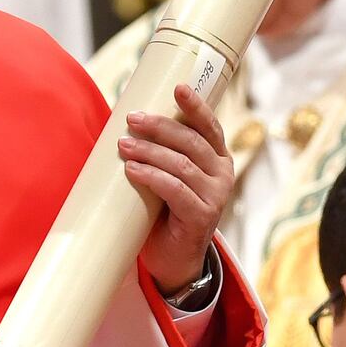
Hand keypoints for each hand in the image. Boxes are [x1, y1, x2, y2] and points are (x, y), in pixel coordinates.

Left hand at [122, 83, 234, 295]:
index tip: (178, 87)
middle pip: (191, 141)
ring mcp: (215, 197)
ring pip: (181, 164)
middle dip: (160, 126)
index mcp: (216, 158)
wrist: (172, 259)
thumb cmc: (163, 210)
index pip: (209, 126)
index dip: (195, 106)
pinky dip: (151, 176)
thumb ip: (160, 151)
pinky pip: (175, 190)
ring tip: (123, 145)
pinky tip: (132, 169)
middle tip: (132, 118)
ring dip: (149, 151)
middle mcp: (222, 174)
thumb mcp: (167, 174)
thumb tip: (124, 121)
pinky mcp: (202, 217)